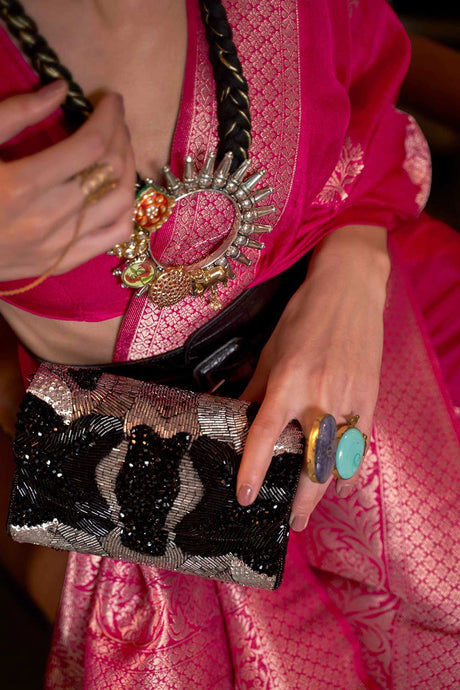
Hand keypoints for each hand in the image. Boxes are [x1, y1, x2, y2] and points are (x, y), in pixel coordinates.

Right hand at [0, 81, 134, 280]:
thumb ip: (14, 114)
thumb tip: (60, 90)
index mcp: (23, 185)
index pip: (91, 145)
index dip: (109, 117)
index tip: (110, 100)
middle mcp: (48, 218)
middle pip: (110, 171)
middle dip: (121, 136)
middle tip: (115, 119)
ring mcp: (59, 246)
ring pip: (120, 203)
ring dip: (128, 168)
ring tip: (118, 148)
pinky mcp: (62, 263)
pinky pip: (114, 237)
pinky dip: (126, 209)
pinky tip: (118, 188)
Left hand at [236, 225, 389, 529]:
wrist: (348, 292)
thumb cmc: (302, 319)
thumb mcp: (270, 352)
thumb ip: (255, 390)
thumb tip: (239, 418)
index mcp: (288, 383)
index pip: (266, 436)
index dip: (253, 470)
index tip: (246, 497)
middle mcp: (319, 396)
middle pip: (312, 462)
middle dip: (303, 500)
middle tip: (293, 522)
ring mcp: (349, 400)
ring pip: (340, 459)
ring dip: (325, 489)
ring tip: (310, 507)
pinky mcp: (370, 398)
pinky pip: (360, 444)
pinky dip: (349, 466)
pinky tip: (339, 479)